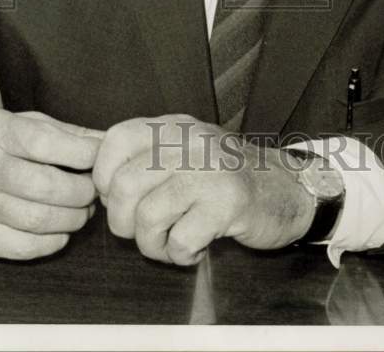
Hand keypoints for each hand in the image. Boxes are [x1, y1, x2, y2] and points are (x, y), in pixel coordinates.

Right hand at [0, 110, 102, 258]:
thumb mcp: (19, 123)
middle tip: (94, 191)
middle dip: (81, 191)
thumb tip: (107, 141)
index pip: (43, 141)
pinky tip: (60, 233)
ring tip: (82, 211)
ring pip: (34, 220)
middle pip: (43, 186)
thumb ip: (64, 132)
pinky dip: (49, 243)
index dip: (80, 152)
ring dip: (71, 219)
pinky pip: (18, 247)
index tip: (100, 158)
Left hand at [93, 114, 315, 265]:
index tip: (122, 198)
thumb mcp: (186, 150)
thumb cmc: (228, 176)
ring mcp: (209, 170)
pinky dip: (181, 255)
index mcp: (172, 127)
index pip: (114, 141)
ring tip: (173, 243)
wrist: (287, 189)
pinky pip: (180, 241)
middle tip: (147, 231)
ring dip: (154, 246)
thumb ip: (146, 155)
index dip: (105, 178)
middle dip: (125, 223)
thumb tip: (96, 180)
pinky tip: (198, 248)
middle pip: (123, 187)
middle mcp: (188, 141)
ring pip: (147, 218)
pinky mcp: (227, 202)